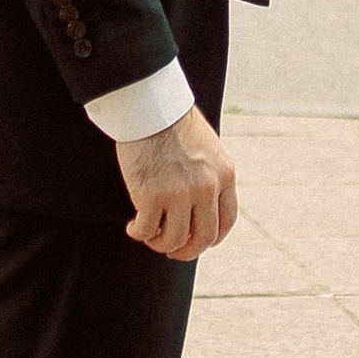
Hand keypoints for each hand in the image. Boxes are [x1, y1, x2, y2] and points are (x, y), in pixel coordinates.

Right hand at [115, 106, 237, 258]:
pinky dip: (138, 234)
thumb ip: (210, 177)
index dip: (211, 239)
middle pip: (202, 239)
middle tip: (172, 251)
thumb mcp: (208, 149)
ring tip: (149, 236)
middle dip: (186, 251)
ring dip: (159, 244)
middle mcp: (207, 188)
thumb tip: (202, 210)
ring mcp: (180, 193)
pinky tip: (132, 227)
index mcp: (225, 175)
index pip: (226, 222)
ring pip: (173, 240)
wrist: (150, 106)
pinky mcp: (151, 195)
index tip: (196, 242)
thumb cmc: (174, 123)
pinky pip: (146, 230)